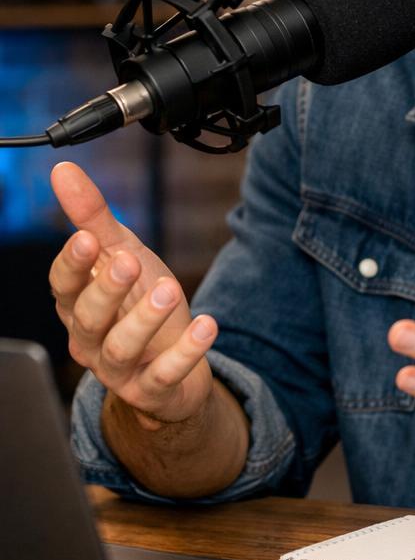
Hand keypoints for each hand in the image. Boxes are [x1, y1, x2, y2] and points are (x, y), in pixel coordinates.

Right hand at [49, 161, 216, 426]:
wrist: (175, 358)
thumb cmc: (139, 300)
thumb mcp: (122, 252)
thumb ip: (93, 216)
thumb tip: (63, 170)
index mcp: (78, 304)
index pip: (63, 285)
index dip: (72, 264)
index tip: (88, 238)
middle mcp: (92, 339)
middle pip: (87, 317)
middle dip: (105, 289)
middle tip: (128, 261)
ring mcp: (121, 368)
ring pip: (121, 348)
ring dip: (144, 319)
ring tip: (169, 288)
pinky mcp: (154, 388)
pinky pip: (166, 374)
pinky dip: (186, 352)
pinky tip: (207, 325)